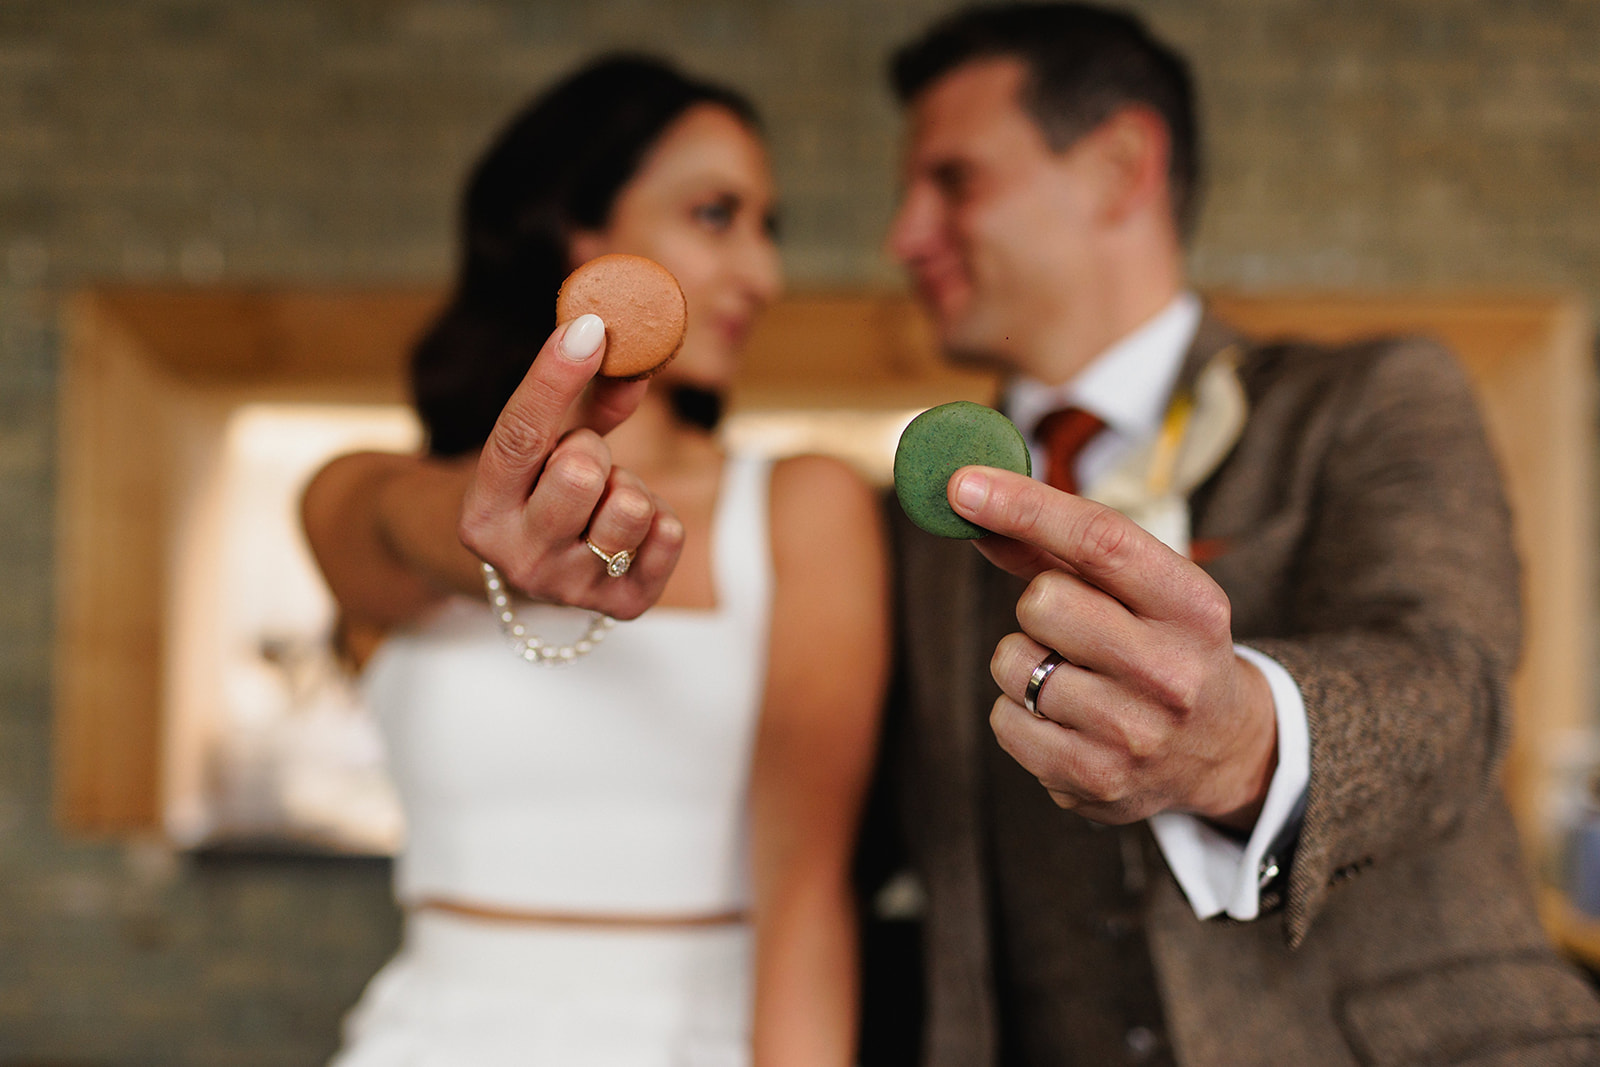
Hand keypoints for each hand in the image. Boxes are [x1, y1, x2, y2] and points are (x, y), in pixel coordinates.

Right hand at [457, 314, 684, 619]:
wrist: (524, 574)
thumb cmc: (534, 492)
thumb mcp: (542, 446)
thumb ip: (585, 401)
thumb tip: (635, 363)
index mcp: (483, 510)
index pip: (519, 436)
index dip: (554, 377)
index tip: (588, 327)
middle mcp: (519, 557)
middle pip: (583, 471)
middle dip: (594, 449)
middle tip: (580, 461)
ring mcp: (570, 588)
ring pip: (632, 504)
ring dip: (628, 486)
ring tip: (604, 499)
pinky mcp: (623, 607)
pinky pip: (670, 533)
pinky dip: (661, 517)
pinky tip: (631, 528)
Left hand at [948, 466, 1276, 828]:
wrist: (1221, 753)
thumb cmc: (1161, 646)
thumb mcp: (1139, 591)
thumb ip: (1055, 547)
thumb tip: (971, 501)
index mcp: (1193, 607)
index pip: (1102, 541)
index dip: (1024, 506)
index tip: (964, 483)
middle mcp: (1172, 672)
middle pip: (1043, 601)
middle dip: (1038, 604)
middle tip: (1069, 625)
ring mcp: (1134, 734)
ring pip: (1014, 662)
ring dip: (1025, 660)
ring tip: (1073, 675)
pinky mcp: (1095, 781)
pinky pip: (1005, 720)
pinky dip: (1019, 712)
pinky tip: (1064, 717)